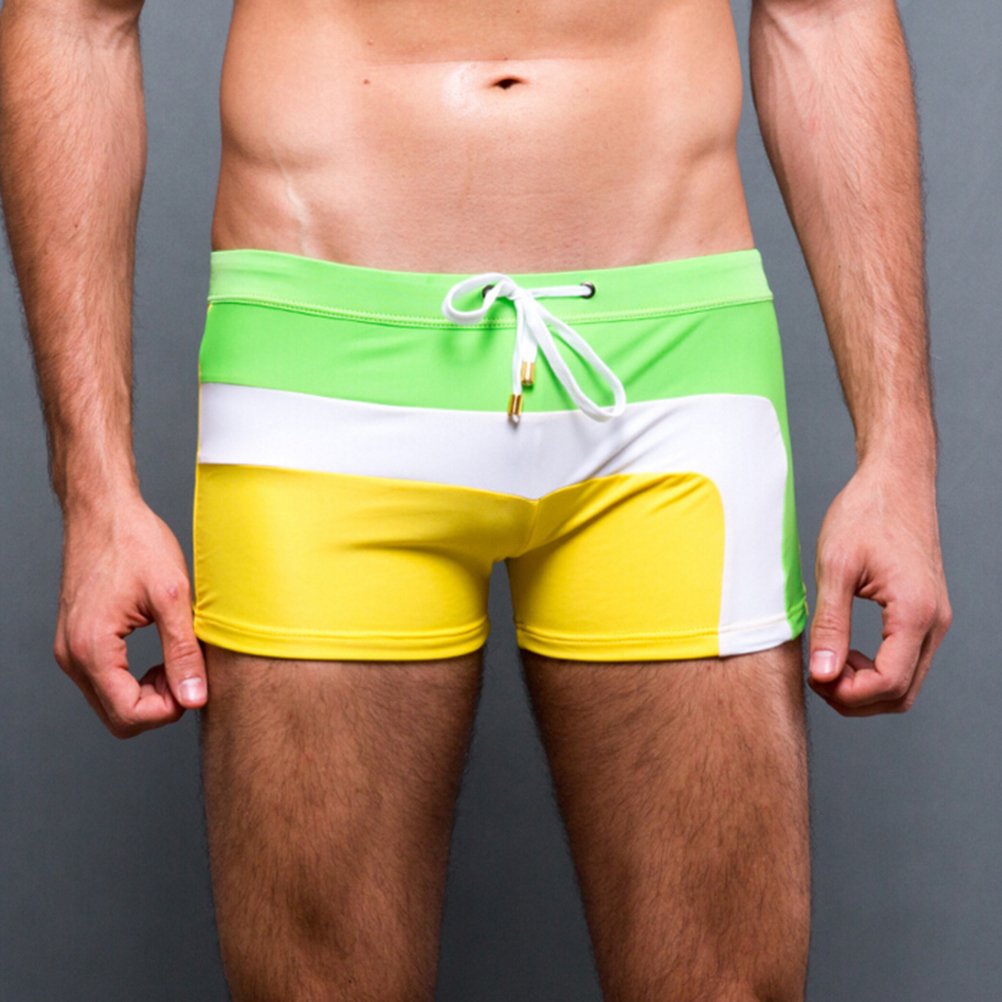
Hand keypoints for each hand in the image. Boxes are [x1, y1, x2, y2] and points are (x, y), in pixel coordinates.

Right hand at [54, 493, 206, 737]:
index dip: (169, 710)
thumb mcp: (172, 596)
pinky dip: (134, 679)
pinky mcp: (78, 641)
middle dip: (159, 706)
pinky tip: (160, 654)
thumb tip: (194, 697)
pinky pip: (105, 681)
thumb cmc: (135, 542)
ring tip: (176, 660)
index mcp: (92, 648)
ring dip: (148, 694)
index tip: (194, 684)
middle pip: (117, 718)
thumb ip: (182, 652)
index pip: (129, 715)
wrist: (104, 511)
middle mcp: (73, 656)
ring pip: (111, 703)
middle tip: (187, 673)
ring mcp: (71, 650)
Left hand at [807, 462, 950, 715]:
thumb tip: (824, 673)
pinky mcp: (925, 614)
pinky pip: (906, 660)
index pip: (889, 684)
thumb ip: (830, 625)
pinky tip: (845, 650)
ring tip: (827, 663)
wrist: (895, 480)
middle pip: (902, 694)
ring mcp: (934, 619)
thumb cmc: (867, 513)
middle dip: (856, 698)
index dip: (848, 694)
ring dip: (865, 687)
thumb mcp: (835, 567)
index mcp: (915, 612)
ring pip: (906, 682)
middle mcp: (934, 622)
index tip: (814, 677)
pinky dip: (876, 669)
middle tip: (817, 676)